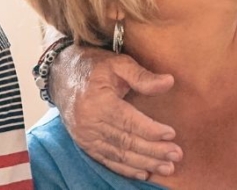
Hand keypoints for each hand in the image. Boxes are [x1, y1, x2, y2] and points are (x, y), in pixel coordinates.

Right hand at [50, 44, 182, 180]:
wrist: (60, 73)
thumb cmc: (92, 65)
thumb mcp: (117, 63)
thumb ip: (141, 75)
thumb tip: (169, 82)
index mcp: (98, 101)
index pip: (129, 121)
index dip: (151, 130)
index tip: (172, 134)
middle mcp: (89, 122)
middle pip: (126, 141)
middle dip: (153, 151)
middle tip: (176, 155)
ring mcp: (85, 135)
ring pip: (118, 155)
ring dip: (144, 163)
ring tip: (167, 168)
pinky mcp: (83, 142)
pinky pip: (106, 160)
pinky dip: (125, 169)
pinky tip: (143, 173)